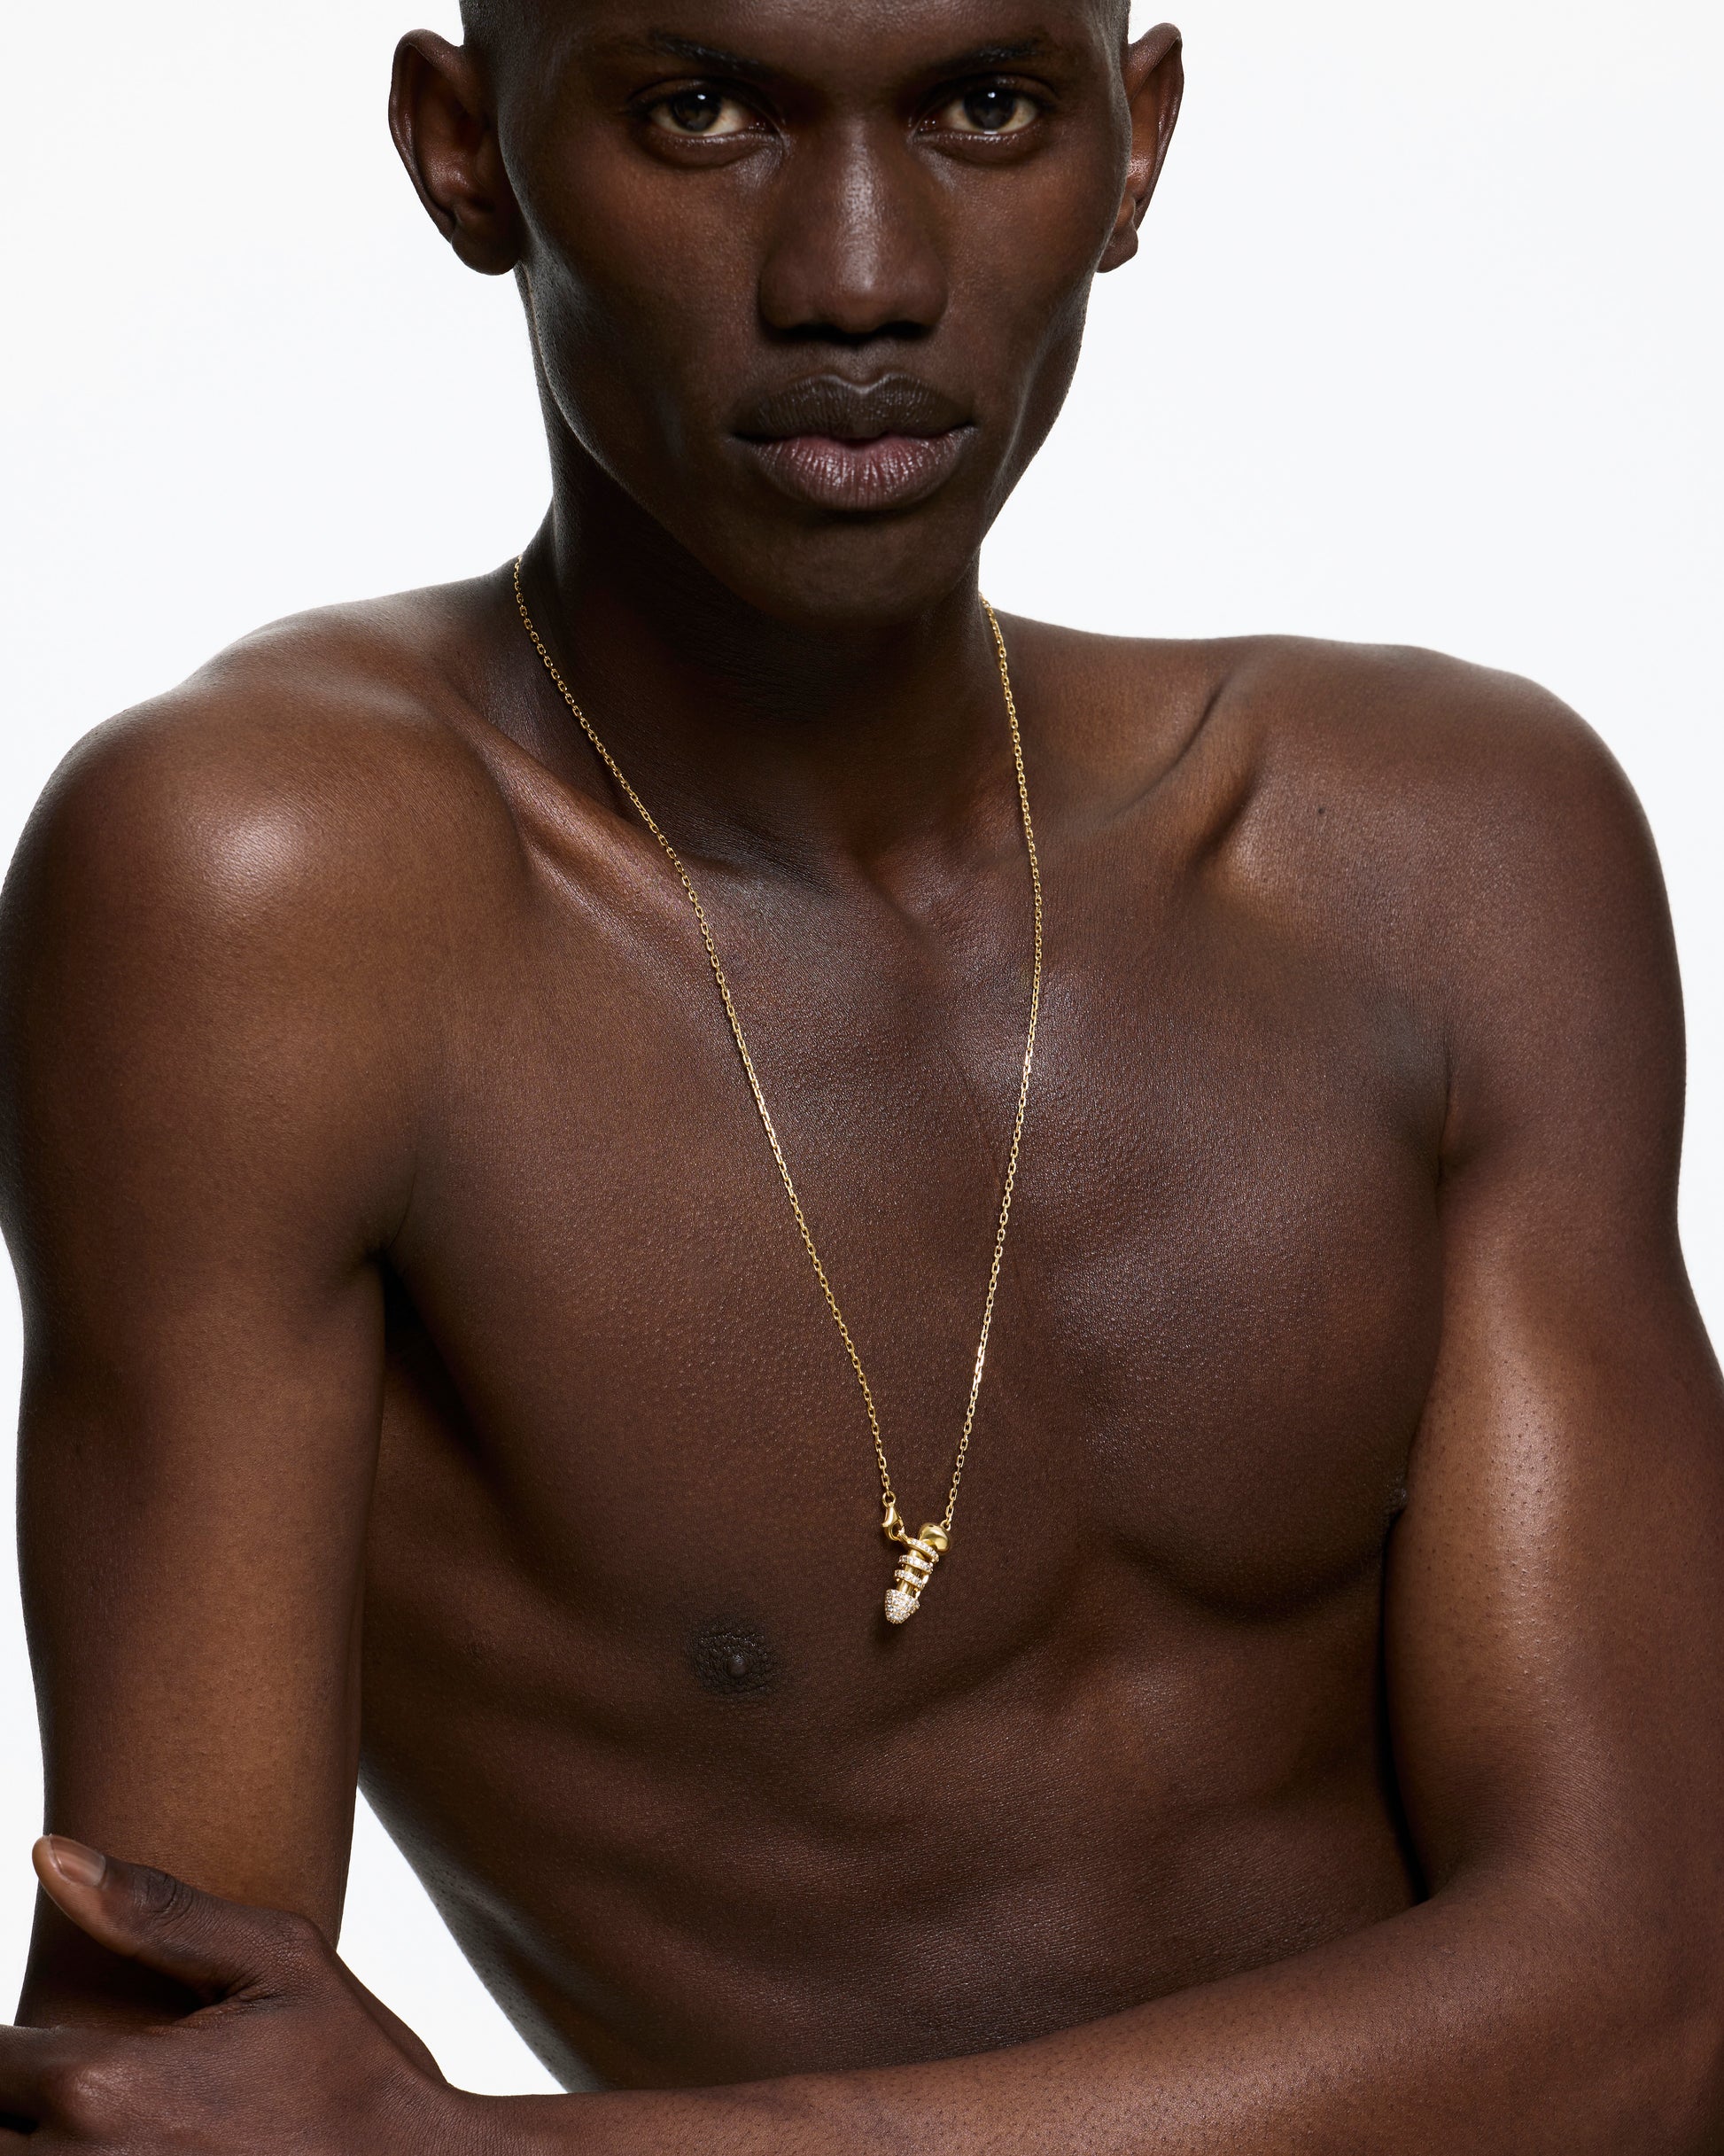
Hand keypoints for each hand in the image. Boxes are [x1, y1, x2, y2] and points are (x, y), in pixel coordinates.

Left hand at [1, 1837, 482, 2150]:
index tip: (39, 2037)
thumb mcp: (277, 1958)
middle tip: (56, 2072)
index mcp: (106, 2085)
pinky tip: (120, 2144)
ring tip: (81, 2113)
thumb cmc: (353, 2064)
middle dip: (12, 2095)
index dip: (5, 2042)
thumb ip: (153, 1909)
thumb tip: (46, 1852)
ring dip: (32, 2136)